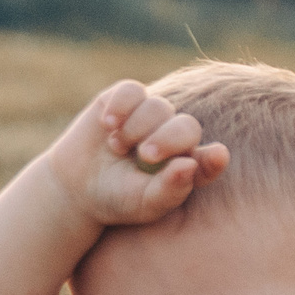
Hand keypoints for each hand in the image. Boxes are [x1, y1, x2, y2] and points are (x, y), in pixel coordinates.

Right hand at [45, 81, 228, 230]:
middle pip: (187, 126)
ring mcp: (153, 115)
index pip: (209, 161)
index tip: (217, 156)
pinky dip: (120, 106)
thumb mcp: (143, 204)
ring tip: (117, 148)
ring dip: (136, 128)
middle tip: (145, 155)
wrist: (77, 186)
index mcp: (188, 167)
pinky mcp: (128, 99)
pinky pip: (132, 90)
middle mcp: (176, 138)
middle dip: (168, 139)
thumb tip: (189, 165)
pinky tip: (107, 124)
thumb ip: (169, 190)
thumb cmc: (118, 199)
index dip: (213, 158)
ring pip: (158, 107)